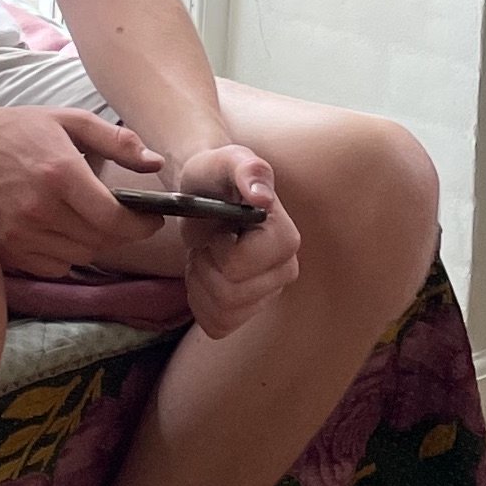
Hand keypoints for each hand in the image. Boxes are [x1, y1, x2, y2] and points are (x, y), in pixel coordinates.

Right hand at [0, 100, 168, 274]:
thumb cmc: (18, 130)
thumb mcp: (70, 121)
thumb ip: (117, 141)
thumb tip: (156, 163)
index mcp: (61, 174)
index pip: (114, 219)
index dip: (141, 225)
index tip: (152, 219)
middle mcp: (40, 209)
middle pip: (101, 241)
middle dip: (121, 232)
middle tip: (124, 217)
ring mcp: (20, 234)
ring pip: (80, 256)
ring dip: (94, 243)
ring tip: (90, 220)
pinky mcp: (6, 249)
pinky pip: (53, 267)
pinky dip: (66, 255)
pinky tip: (62, 231)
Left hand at [169, 140, 298, 340]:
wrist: (205, 191)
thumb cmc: (216, 174)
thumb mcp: (227, 160)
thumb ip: (247, 169)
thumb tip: (262, 197)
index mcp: (285, 238)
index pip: (238, 268)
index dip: (216, 250)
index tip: (219, 227)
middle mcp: (285, 270)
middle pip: (229, 296)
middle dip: (204, 269)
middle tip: (207, 243)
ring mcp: (268, 293)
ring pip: (222, 314)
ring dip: (199, 286)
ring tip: (205, 257)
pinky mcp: (249, 310)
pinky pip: (218, 326)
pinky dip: (200, 305)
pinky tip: (204, 278)